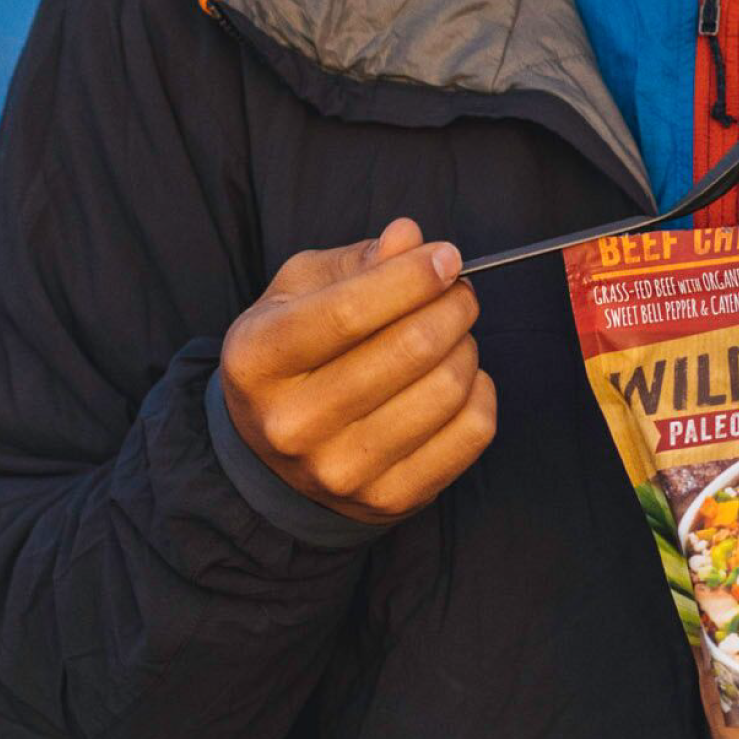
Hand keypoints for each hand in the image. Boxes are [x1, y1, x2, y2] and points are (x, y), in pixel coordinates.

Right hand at [219, 216, 495, 524]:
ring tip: (453, 335)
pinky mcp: (388, 500)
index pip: (349, 311)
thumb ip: (357, 260)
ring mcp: (339, 471)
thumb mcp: (302, 291)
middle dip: (453, 305)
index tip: (447, 256)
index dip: (412, 276)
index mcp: (257, 359)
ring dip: (467, 346)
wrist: (274, 454)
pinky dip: (481, 392)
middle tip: (458, 293)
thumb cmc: (297, 351)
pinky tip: (459, 379)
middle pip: (410, 348)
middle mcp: (291, 424)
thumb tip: (409, 238)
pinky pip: (472, 432)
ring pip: (448, 388)